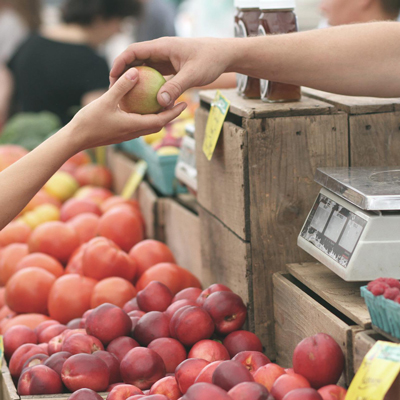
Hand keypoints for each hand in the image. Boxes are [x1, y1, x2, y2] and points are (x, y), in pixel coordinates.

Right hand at [68, 68, 186, 151]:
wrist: (75, 139)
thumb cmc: (89, 121)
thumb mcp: (106, 101)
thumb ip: (122, 87)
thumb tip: (136, 72)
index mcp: (135, 126)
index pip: (161, 120)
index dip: (174, 112)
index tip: (185, 104)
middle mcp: (134, 132)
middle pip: (158, 124)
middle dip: (170, 115)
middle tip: (178, 102)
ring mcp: (127, 134)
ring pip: (149, 126)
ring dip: (158, 117)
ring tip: (163, 103)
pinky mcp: (121, 134)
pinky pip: (138, 125)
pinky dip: (145, 117)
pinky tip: (141, 107)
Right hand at [110, 37, 232, 107]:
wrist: (224, 55)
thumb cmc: (210, 60)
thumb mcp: (193, 75)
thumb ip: (176, 87)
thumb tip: (160, 103)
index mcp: (162, 47)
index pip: (133, 51)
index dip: (120, 63)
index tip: (112, 78)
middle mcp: (161, 51)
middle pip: (135, 60)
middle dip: (123, 73)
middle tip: (115, 90)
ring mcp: (165, 59)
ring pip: (144, 68)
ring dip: (135, 80)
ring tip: (126, 97)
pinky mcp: (170, 67)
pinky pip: (154, 76)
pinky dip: (147, 85)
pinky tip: (145, 100)